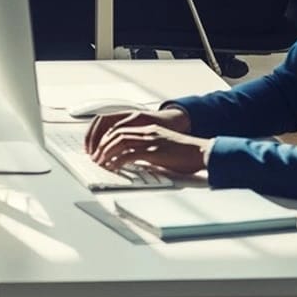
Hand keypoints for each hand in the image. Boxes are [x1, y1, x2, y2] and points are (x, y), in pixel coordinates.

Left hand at [88, 121, 207, 178]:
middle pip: (117, 133)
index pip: (121, 129)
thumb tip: (136, 163)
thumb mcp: (163, 150)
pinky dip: (118, 160)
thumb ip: (149, 152)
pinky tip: (112, 167)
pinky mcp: (154, 151)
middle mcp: (147, 132)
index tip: (99, 150)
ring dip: (107, 152)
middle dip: (103, 145)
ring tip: (100, 162)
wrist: (202, 152)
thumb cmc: (185, 154)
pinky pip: (130, 154)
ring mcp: (150, 140)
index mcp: (149, 129)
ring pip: (120, 141)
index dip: (107, 138)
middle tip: (95, 157)